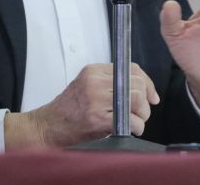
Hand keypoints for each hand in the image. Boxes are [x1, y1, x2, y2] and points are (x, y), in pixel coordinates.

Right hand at [3, 63, 158, 148]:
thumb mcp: (87, 86)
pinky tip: (130, 130)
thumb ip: (110, 83)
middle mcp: (94, 81)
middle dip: (146, 101)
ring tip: (136, 122)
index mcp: (93, 70)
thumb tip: (142, 90)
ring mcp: (95, 100)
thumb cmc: (68, 110)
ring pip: (136, 100)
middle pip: (136, 83)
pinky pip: (130, 120)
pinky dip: (137, 127)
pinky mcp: (97, 119)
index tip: (151, 96)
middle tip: (142, 112)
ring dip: (143, 115)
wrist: (47, 126)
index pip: (131, 68)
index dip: (147, 83)